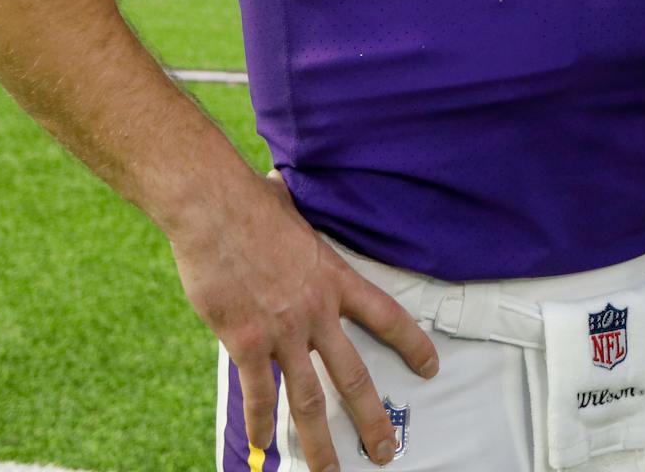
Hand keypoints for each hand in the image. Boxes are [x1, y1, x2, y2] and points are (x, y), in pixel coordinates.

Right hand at [168, 170, 438, 469]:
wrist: (214, 207)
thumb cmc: (249, 202)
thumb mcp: (295, 213)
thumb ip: (299, 228)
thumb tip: (284, 199)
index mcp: (335, 279)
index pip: (387, 317)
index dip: (412, 344)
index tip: (430, 367)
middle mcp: (316, 311)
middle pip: (354, 376)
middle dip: (372, 419)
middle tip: (387, 451)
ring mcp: (282, 330)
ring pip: (309, 399)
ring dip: (321, 441)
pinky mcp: (247, 342)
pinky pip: (259, 394)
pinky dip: (260, 425)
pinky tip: (263, 449)